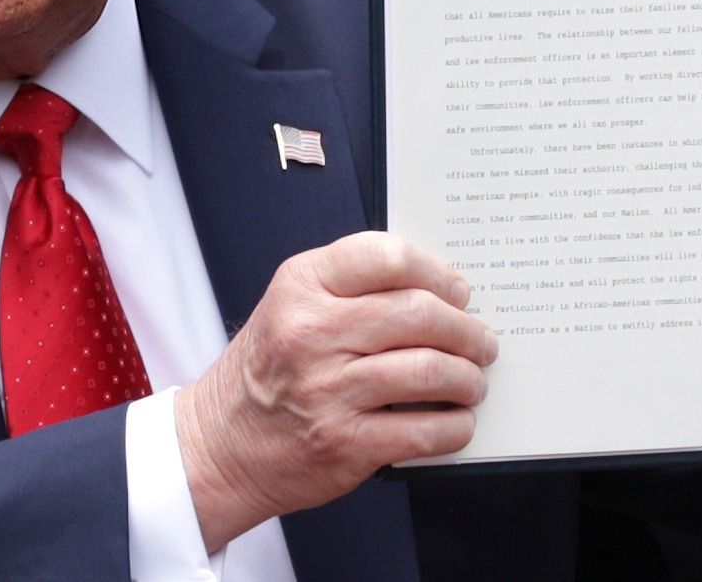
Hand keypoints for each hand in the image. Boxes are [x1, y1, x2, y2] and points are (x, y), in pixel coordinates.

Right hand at [176, 232, 498, 552]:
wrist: (220, 445)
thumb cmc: (265, 374)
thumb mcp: (289, 307)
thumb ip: (350, 290)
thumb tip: (436, 293)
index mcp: (300, 287)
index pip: (386, 257)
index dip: (437, 273)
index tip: (457, 291)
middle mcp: (312, 333)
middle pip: (419, 314)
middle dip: (467, 330)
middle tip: (481, 342)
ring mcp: (328, 390)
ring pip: (430, 371)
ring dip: (468, 379)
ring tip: (472, 382)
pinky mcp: (345, 444)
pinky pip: (424, 431)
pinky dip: (455, 427)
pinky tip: (455, 422)